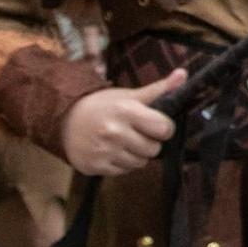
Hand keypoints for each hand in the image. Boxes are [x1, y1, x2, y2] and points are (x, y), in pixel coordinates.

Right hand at [60, 70, 186, 176]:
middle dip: (149, 142)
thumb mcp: (129, 95)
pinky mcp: (94, 166)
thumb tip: (183, 74)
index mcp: (126, 111)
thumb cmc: (102, 106)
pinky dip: (121, 164)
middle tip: (136, 133)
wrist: (64, 119)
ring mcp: (103, 151)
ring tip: (123, 142)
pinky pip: (123, 172)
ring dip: (136, 155)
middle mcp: (114, 132)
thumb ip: (159, 89)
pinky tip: (111, 151)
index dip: (163, 127)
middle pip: (154, 149)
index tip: (154, 124)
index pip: (164, 129)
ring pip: (140, 163)